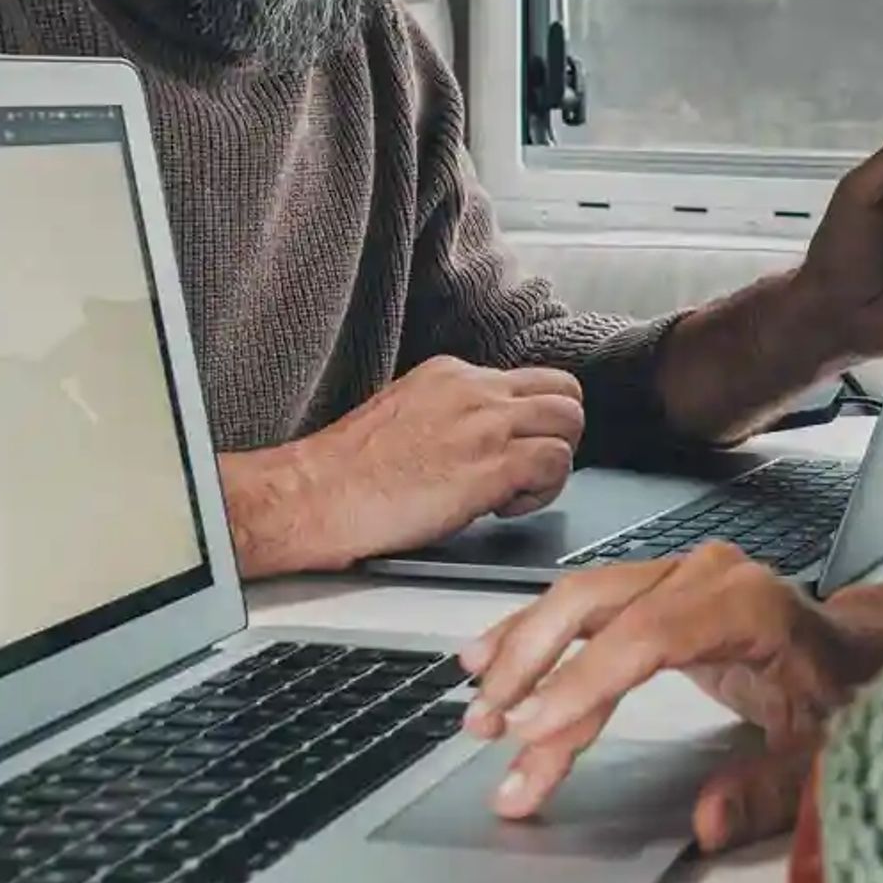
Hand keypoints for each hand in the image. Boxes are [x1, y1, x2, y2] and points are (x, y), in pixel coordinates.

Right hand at [297, 357, 584, 568]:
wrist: (313, 496)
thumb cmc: (345, 472)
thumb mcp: (404, 414)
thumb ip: (450, 414)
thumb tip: (479, 438)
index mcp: (451, 374)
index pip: (527, 381)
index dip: (530, 420)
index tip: (511, 449)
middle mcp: (475, 389)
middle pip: (564, 391)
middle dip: (558, 433)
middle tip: (529, 468)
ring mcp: (487, 424)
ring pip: (570, 421)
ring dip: (555, 462)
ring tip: (516, 491)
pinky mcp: (492, 465)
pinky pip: (556, 463)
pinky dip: (542, 491)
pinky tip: (502, 508)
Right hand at [459, 544, 879, 851]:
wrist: (861, 649)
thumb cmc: (846, 692)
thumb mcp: (825, 750)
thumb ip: (771, 790)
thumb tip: (708, 824)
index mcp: (746, 604)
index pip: (646, 636)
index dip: (583, 682)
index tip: (530, 730)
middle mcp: (704, 576)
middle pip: (595, 607)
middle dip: (532, 667)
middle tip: (487, 730)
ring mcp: (677, 577)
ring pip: (579, 604)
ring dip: (523, 654)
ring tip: (477, 708)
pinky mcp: (659, 593)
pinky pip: (587, 612)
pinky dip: (538, 639)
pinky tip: (493, 659)